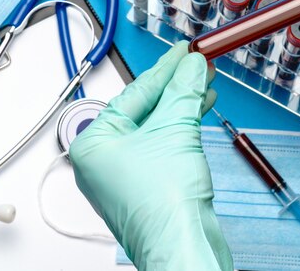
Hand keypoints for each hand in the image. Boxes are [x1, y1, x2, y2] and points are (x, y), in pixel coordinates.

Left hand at [69, 41, 232, 270]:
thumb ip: (183, 92)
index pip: (133, 94)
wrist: (183, 247)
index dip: (163, 69)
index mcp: (94, 144)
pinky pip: (165, 144)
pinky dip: (184, 125)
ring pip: (158, 126)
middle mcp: (105, 159)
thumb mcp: (175, 130)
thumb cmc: (162, 204)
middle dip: (176, 85)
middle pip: (145, 109)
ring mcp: (127, 174)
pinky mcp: (150, 184)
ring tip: (205, 82)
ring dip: (184, 103)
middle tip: (197, 63)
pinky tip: (201, 108)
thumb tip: (192, 66)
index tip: (183, 52)